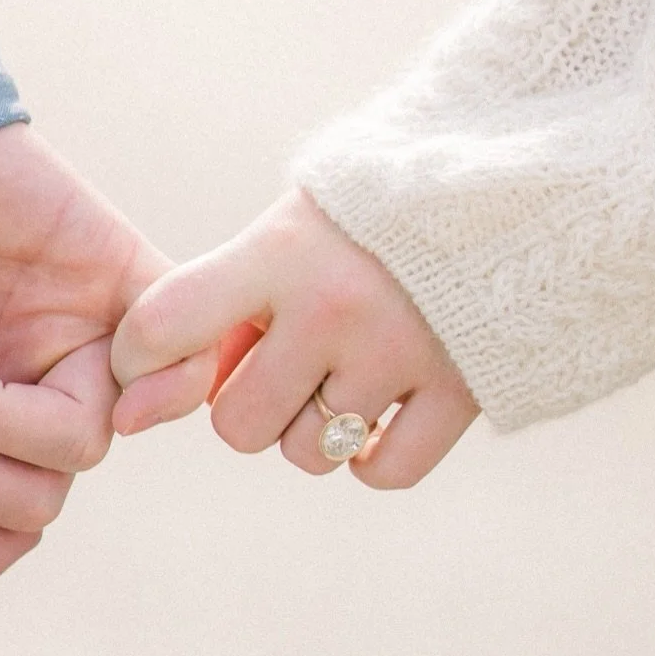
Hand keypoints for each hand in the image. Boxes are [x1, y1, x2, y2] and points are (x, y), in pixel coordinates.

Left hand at [110, 188, 477, 487]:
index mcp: (279, 252)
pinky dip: (371, 458)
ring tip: (339, 375)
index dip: (138, 357)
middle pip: (238, 425)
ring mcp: (400, 354)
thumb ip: (229, 293)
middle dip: (247, 405)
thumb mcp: (295, 224)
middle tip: (279, 366)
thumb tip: (159, 388)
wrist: (516, 182)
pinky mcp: (462, 392)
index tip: (148, 362)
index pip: (165, 324)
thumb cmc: (376, 212)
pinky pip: (382, 473)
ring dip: (311, 429)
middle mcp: (333, 308)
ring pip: (307, 453)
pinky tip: (378, 415)